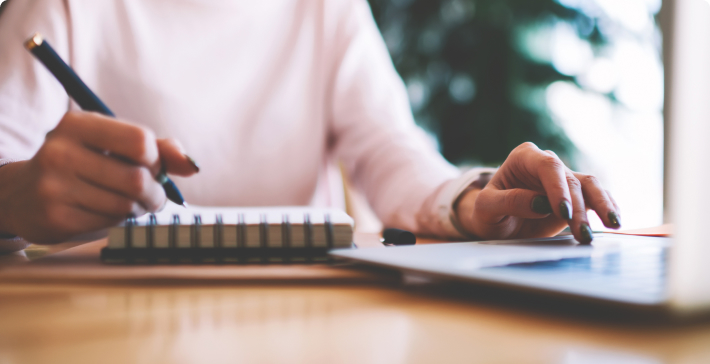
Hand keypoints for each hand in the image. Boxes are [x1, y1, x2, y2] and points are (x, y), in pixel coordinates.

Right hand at [0, 111, 198, 243]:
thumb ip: (156, 149)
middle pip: (137, 179)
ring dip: (138, 209)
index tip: (150, 167)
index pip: (139, 141)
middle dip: (154, 192)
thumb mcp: (110, 144)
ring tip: (128, 204)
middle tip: (150, 195)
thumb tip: (192, 165)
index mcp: (77, 124)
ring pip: (126, 206)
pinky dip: (119, 222)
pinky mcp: (56, 217)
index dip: (155, 160)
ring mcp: (54, 186)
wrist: (22, 195)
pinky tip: (105, 212)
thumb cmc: (80, 163)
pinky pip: (110, 224)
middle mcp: (61, 151)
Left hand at [455, 142, 620, 243]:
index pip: (547, 166)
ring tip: (612, 225)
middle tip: (582, 233)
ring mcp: (563, 178)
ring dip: (601, 206)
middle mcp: (547, 163)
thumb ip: (509, 202)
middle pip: (570, 180)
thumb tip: (540, 203)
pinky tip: (615, 221)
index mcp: (524, 157)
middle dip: (578, 208)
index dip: (558, 187)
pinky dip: (607, 207)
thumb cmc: (488, 211)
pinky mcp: (576, 196)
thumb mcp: (487, 208)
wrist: (496, 223)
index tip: (561, 211)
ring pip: (590, 185)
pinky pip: (597, 196)